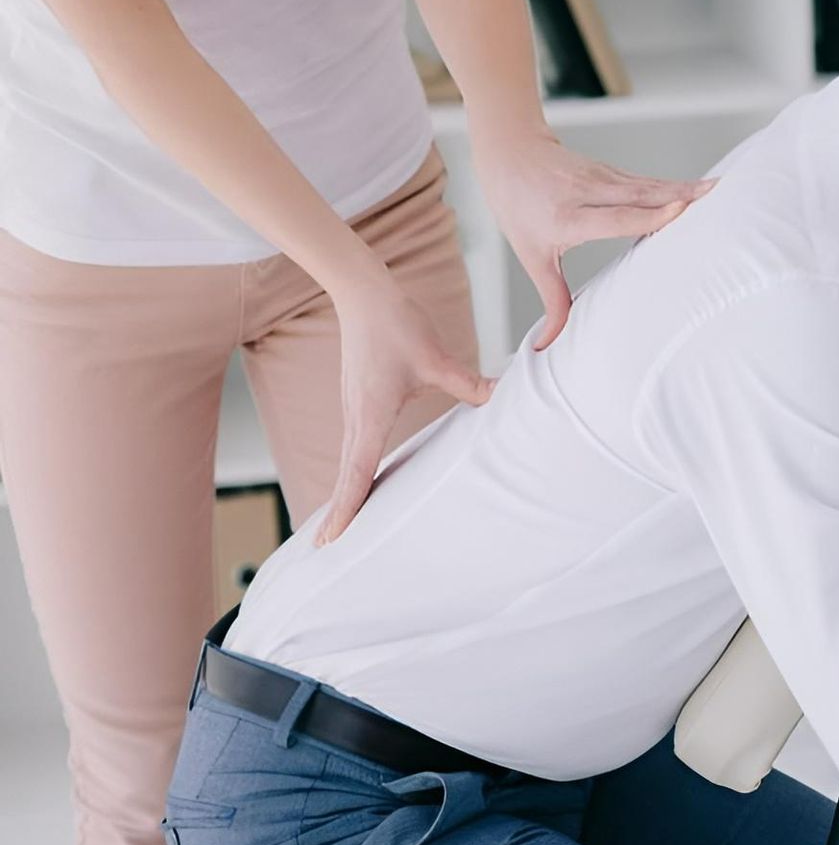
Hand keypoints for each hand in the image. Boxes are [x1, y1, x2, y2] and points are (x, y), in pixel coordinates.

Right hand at [316, 276, 494, 544]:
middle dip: (339, 513)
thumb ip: (468, 384)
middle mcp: (356, 418)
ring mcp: (354, 410)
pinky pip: (356, 445)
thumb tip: (502, 398)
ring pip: (350, 461)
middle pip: (347, 476)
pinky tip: (365, 479)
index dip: (346, 508)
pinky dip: (355, 469)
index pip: (357, 472)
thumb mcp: (436, 358)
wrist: (363, 294)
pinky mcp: (358, 401)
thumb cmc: (395, 324)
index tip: (332, 539)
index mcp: (370, 415)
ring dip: (347, 492)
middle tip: (329, 550)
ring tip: (343, 527)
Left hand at [474, 128, 713, 348]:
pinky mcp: (613, 172)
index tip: (678, 210)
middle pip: (640, 195)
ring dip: (685, 188)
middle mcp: (589, 194)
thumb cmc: (519, 208)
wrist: (511, 155)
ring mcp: (603, 178)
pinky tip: (701, 189)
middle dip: (679, 196)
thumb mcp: (531, 256)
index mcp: (568, 217)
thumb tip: (548, 344)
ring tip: (719, 190)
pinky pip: (648, 182)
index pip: (614, 217)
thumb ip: (552, 300)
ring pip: (649, 185)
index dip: (648, 214)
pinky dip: (675, 187)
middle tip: (715, 197)